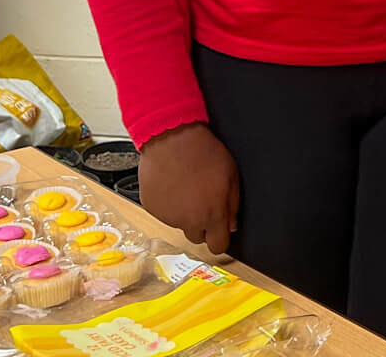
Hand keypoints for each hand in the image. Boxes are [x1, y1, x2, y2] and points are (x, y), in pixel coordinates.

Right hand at [139, 122, 239, 255]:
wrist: (173, 139)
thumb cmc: (203, 152)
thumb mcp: (231, 176)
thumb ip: (233, 205)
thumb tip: (231, 224)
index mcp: (212, 216)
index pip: (218, 246)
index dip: (219, 239)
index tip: (219, 232)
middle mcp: (188, 221)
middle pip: (197, 237)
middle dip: (201, 225)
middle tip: (202, 203)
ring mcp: (168, 216)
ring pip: (179, 224)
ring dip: (183, 214)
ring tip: (186, 188)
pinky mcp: (152, 208)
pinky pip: (162, 213)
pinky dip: (167, 204)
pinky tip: (172, 186)